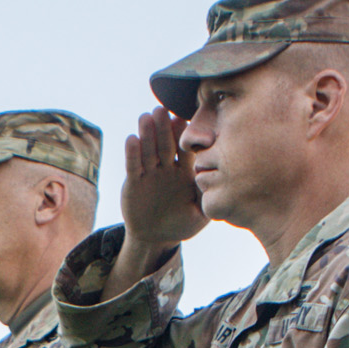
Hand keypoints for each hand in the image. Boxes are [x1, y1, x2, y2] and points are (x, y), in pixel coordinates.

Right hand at [121, 107, 206, 253]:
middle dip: (163, 128)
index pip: (185, 150)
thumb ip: (207, 197)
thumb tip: (217, 181)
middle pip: (165, 144)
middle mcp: (168, 167)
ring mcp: (150, 173)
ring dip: (147, 134)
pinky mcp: (134, 181)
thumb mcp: (199, 214)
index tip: (184, 121)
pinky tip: (131, 139)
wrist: (156, 237)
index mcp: (186, 171)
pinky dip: (132, 153)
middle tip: (162, 110)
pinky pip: (133, 165)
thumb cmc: (182, 223)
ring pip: (148, 150)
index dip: (183, 136)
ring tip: (145, 117)